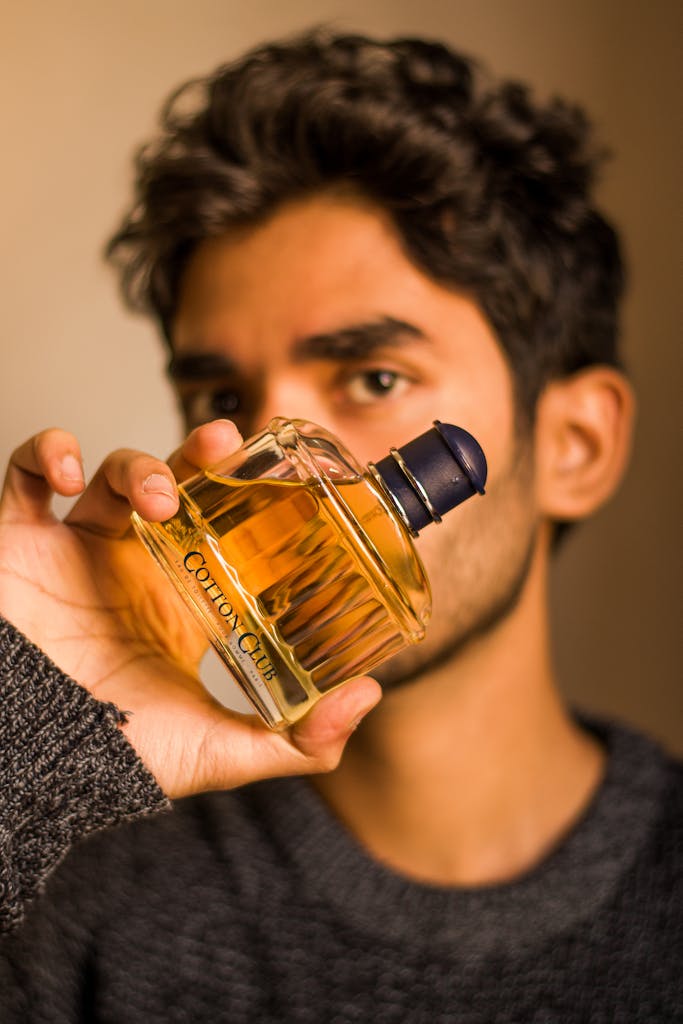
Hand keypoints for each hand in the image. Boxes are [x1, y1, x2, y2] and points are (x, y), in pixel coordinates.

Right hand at [0, 422, 380, 796]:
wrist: (26, 763)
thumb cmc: (111, 757)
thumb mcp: (216, 751)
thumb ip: (293, 740)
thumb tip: (367, 697)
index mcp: (183, 601)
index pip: (227, 531)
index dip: (254, 498)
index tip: (287, 479)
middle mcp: (136, 565)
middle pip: (178, 484)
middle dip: (203, 454)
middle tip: (229, 443)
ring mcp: (79, 548)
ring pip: (114, 472)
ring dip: (138, 465)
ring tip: (158, 496)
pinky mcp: (22, 539)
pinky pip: (28, 472)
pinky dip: (49, 453)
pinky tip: (73, 473)